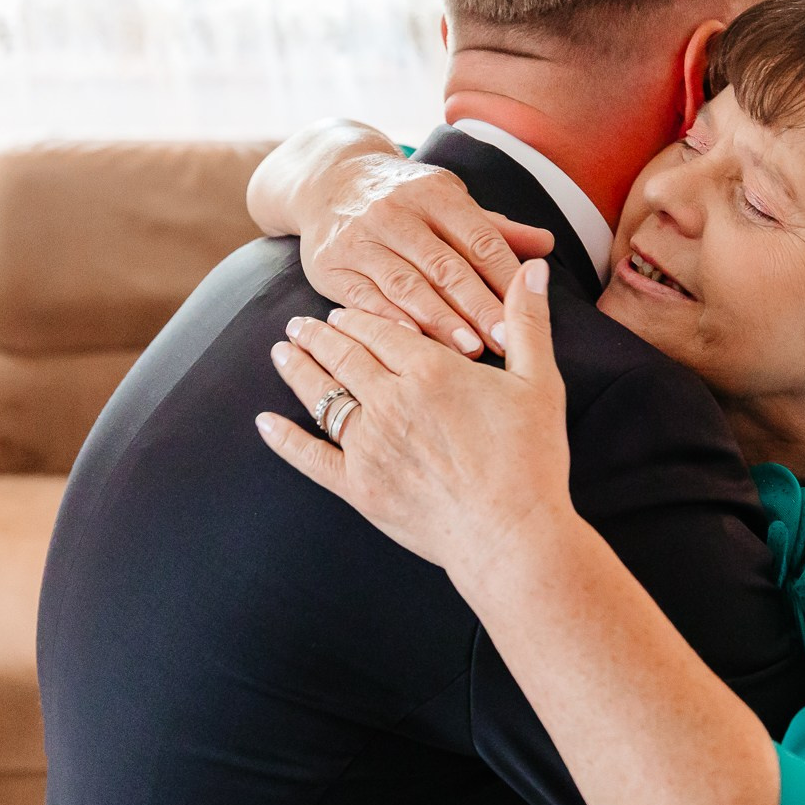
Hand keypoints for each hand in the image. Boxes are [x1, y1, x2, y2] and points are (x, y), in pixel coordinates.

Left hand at [256, 260, 569, 576]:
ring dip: (298, 370)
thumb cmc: (531, 461)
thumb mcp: (539, 383)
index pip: (380, 330)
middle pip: (344, 356)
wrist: (511, 535)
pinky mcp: (359, 487)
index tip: (340, 311)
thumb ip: (528, 322)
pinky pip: (311, 457)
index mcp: (431, 370)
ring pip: (322, 397)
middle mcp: (390, 401)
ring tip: (281, 352)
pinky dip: (284, 439)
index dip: (357, 318)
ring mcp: (369, 445)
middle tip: (299, 323)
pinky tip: (265, 422)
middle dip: (318, 336)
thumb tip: (536, 270)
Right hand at [303, 154, 554, 357]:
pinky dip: (391, 322)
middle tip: (504, 342)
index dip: (503, 278)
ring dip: (439, 321)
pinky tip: (414, 344)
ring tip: (469, 350)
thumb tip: (546, 245)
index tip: (523, 314)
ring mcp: (360, 238)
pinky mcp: (331, 265)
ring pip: (406, 285)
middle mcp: (395, 212)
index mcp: (434, 193)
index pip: (478, 238)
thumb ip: (494, 229)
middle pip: (444, 266)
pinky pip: (365, 298)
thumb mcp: (449, 200)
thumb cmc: (405, 198)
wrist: (330, 181)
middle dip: (478, 306)